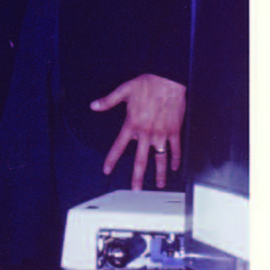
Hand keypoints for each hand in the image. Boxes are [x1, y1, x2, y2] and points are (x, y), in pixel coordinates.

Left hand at [91, 74, 185, 188]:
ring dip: (160, 173)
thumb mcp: (123, 90)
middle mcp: (146, 133)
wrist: (168, 81)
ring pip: (160, 158)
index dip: (112, 159)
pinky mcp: (174, 131)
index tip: (107, 170)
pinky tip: (174, 167)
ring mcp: (162, 134)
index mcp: (132, 124)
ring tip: (159, 185)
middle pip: (141, 160)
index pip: (119, 146)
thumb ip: (107, 101)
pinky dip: (175, 159)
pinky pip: (175, 149)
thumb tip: (93, 106)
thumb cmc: (146, 84)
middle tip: (136, 189)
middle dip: (138, 177)